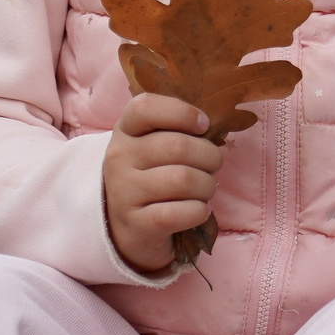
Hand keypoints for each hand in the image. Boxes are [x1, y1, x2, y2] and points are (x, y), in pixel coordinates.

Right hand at [101, 93, 221, 273]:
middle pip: (177, 146)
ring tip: (204, 189)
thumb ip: (178, 129)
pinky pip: (181, 212)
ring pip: (183, 179)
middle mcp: (119, 158)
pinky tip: (198, 210)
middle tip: (212, 166)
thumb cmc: (153, 176)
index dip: (182, 112)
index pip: (145, 106)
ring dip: (207, 185)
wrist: (127, 228)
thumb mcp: (154, 145)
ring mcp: (124, 192)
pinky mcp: (137, 224)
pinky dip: (200, 210)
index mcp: (125, 131)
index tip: (203, 126)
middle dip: (209, 156)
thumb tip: (215, 125)